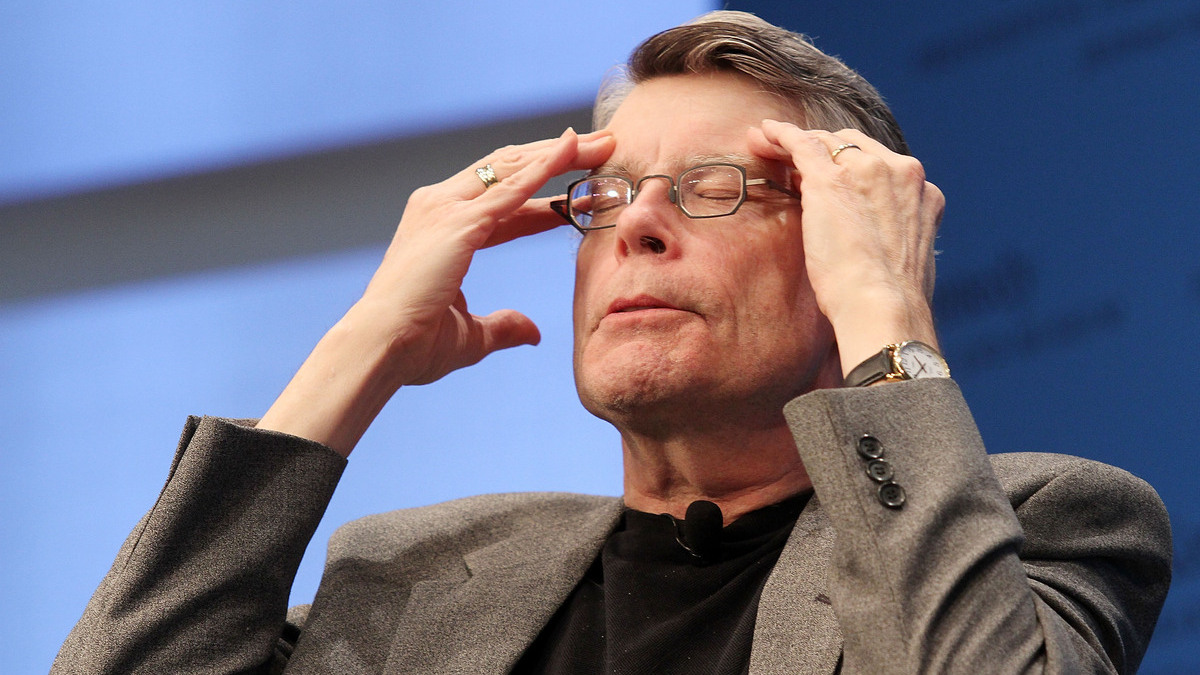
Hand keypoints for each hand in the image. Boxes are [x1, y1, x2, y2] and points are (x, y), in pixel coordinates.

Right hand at [258, 128, 614, 454]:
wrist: (381, 348)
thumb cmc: (414, 347)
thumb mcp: (472, 336)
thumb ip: (504, 327)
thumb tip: (534, 332)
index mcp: (439, 229)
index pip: (501, 200)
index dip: (542, 191)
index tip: (578, 187)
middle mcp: (438, 207)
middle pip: (508, 169)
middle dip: (556, 156)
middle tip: (600, 146)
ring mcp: (446, 209)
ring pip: (513, 166)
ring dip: (560, 152)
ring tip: (602, 143)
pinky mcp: (459, 221)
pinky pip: (512, 187)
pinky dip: (545, 165)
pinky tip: (572, 149)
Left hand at [748, 120, 944, 376]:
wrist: (883, 308)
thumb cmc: (891, 302)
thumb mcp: (905, 261)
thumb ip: (892, 239)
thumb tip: (871, 245)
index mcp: (923, 194)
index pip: (881, 165)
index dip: (852, 167)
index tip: (832, 178)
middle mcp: (899, 173)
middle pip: (853, 146)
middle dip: (823, 149)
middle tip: (794, 160)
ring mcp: (866, 171)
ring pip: (826, 141)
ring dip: (796, 141)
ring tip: (767, 142)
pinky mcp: (830, 180)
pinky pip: (801, 143)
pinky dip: (781, 134)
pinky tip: (764, 131)